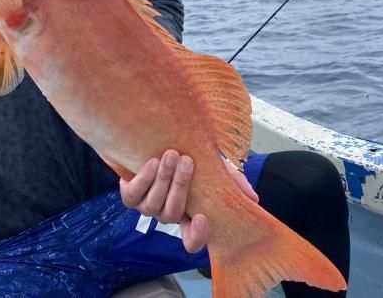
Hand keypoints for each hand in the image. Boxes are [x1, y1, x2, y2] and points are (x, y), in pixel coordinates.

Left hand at [120, 150, 258, 253]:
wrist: (156, 141)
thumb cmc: (189, 156)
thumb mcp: (215, 167)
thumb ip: (233, 182)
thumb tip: (252, 199)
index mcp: (188, 214)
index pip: (192, 241)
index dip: (196, 236)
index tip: (202, 218)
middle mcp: (167, 213)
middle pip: (172, 215)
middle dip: (180, 187)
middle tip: (188, 162)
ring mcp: (147, 206)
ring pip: (153, 205)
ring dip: (163, 178)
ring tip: (171, 155)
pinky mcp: (130, 195)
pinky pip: (132, 196)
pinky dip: (143, 179)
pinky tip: (152, 162)